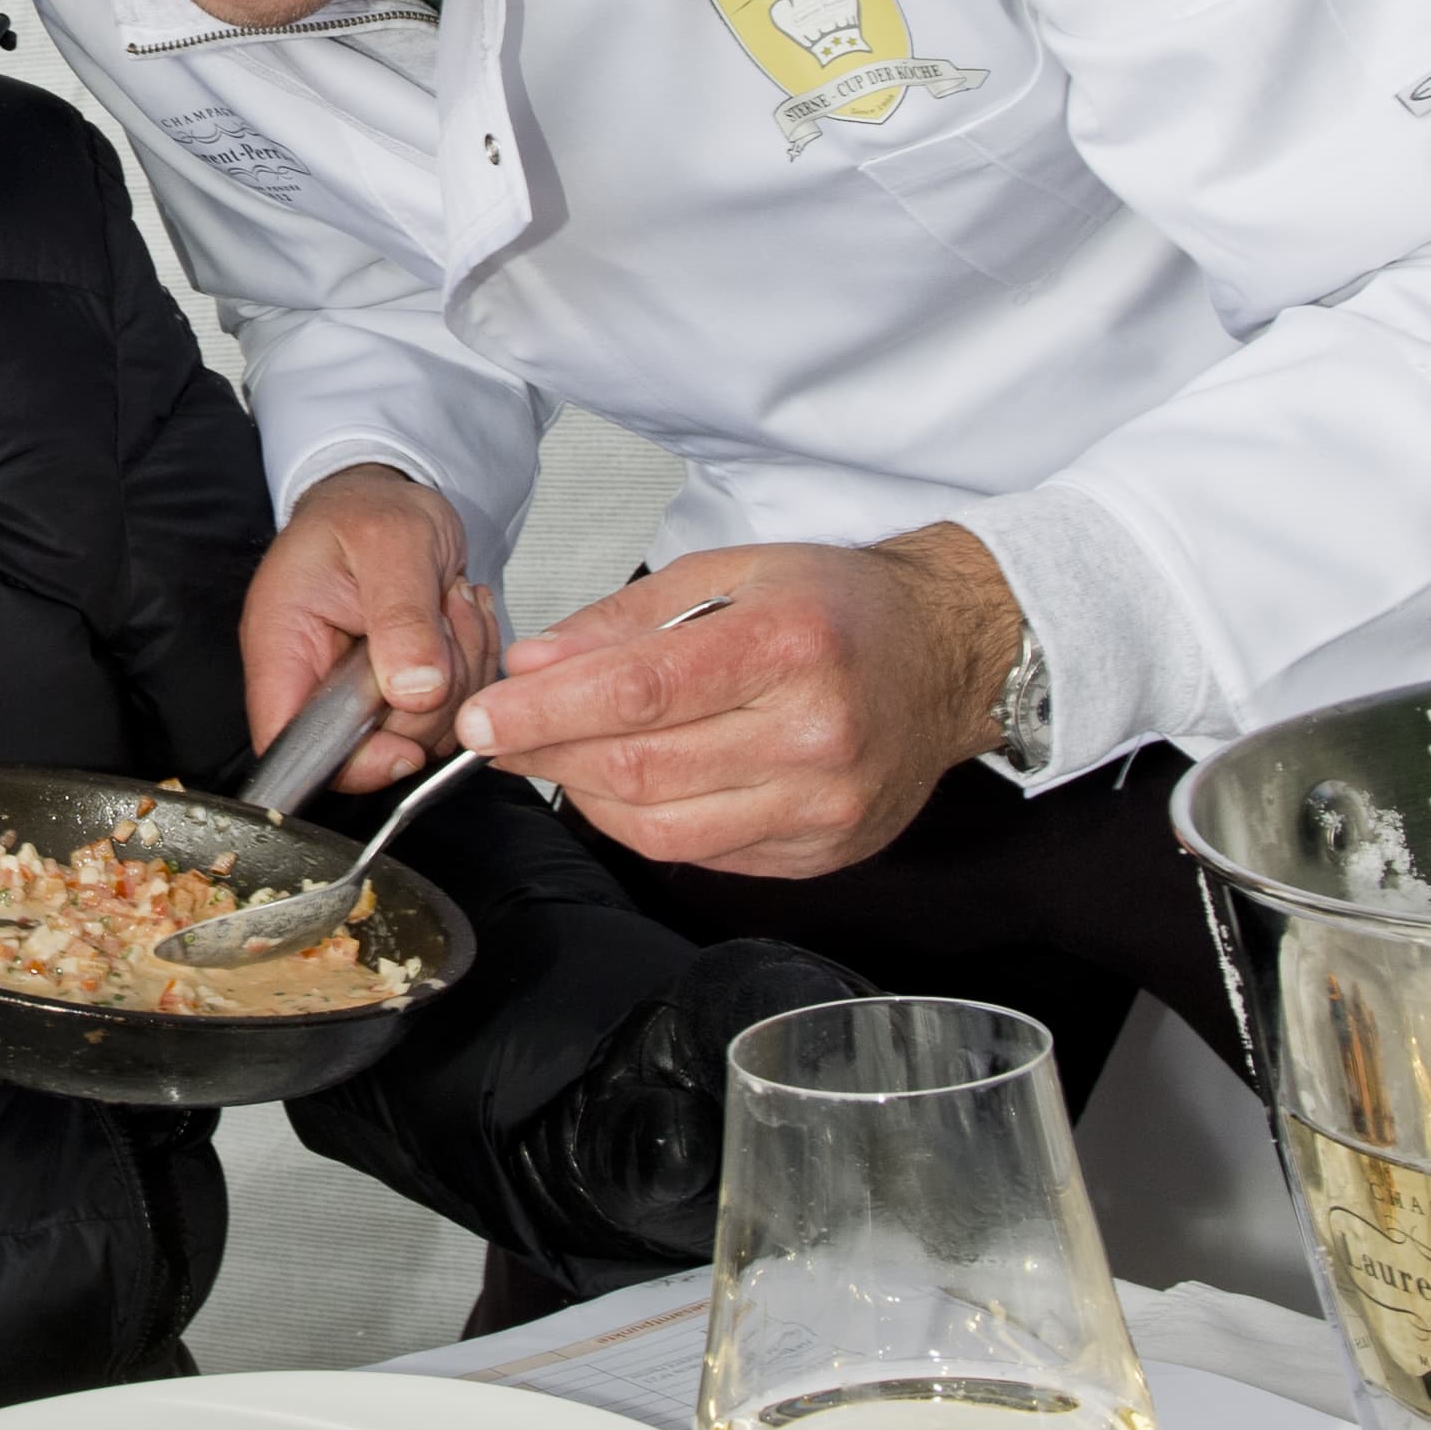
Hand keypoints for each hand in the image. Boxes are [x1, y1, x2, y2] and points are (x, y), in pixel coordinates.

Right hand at [241, 464, 501, 791]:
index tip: (403, 741)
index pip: (292, 744)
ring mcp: (361, 690)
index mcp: (283, 647)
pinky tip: (459, 620)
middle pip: (372, 746)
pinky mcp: (401, 689)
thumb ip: (401, 617)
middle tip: (441, 622)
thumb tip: (413, 689)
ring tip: (448, 606)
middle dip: (428, 698)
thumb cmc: (369, 509)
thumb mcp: (391, 543)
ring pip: (422, 730)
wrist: (390, 497)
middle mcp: (315, 678)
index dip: (348, 761)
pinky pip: (452, 710)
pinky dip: (475, 668)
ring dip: (460, 673)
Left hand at [453, 529, 1022, 876]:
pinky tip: (633, 784)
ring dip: (589, 796)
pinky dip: (645, 823)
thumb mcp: (729, 574)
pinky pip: (700, 854)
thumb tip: (532, 668)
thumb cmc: (838, 608)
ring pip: (661, 829)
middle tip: (503, 736)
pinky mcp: (821, 851)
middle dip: (549, 755)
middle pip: (642, 769)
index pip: (640, 693)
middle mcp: (815, 733)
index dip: (546, 712)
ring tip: (563, 757)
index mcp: (790, 645)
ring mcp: (823, 805)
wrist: (945, 654)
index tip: (485, 717)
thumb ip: (622, 624)